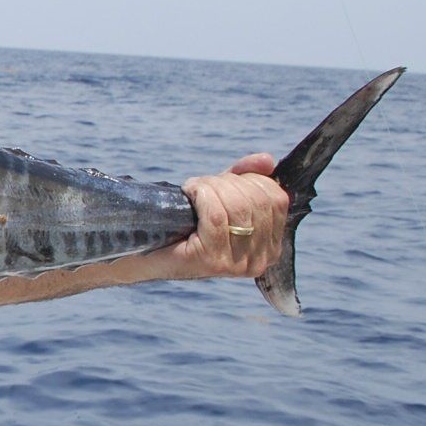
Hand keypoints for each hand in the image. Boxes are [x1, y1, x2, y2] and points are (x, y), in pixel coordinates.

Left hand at [166, 154, 289, 279]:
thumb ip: (246, 178)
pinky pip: (216, 216)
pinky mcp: (211, 261)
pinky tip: (189, 193)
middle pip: (257, 201)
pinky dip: (202, 195)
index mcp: (271, 246)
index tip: (225, 180)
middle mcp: (260, 260)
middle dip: (228, 182)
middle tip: (204, 184)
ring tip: (195, 189)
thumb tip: (267, 160)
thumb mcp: (223, 197)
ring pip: (237, 206)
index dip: (252, 179)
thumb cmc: (188, 224)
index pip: (277, 200)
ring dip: (212, 187)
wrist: (149, 252)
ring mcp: (237, 264)